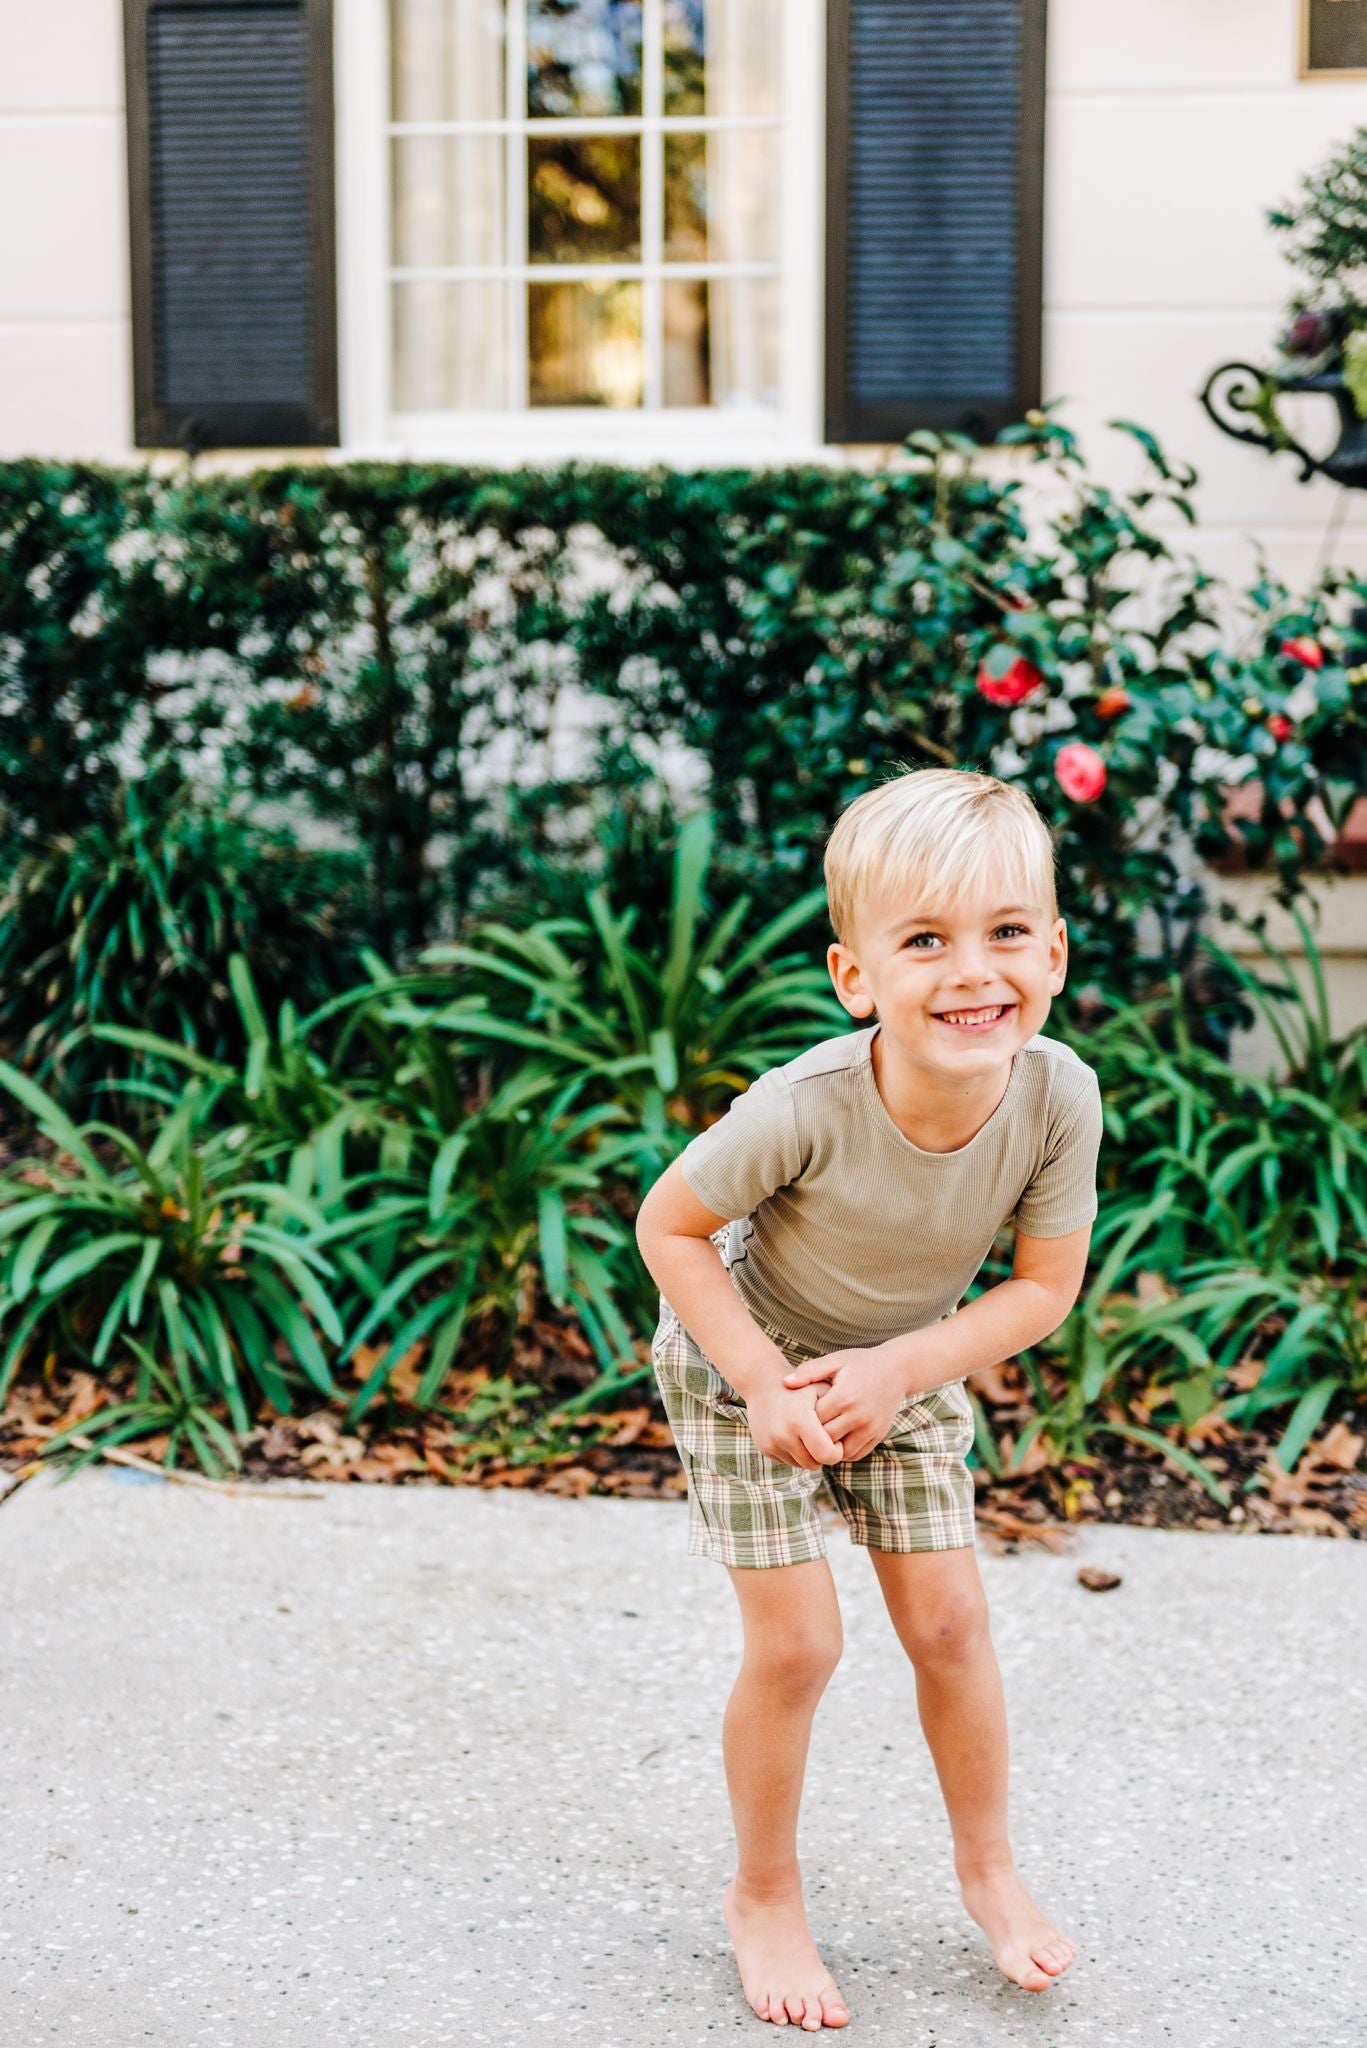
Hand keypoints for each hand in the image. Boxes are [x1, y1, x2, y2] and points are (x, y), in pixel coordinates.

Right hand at [744, 1380, 843, 1470]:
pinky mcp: (764, 1448)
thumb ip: (837, 1413)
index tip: (837, 1440)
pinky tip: (794, 1434)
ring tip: (810, 1435)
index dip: (837, 1451)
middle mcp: (783, 1434)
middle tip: (825, 1440)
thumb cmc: (801, 1388)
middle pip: (814, 1464)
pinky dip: (794, 1453)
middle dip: (823, 1455)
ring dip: (809, 1455)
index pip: (827, 1455)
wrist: (763, 1384)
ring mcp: (771, 1443)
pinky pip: (787, 1461)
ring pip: (801, 1464)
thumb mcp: (821, 1391)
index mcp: (800, 1420)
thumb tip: (847, 1438)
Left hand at [781, 1345, 909, 1462]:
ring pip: (839, 1452)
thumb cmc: (861, 1363)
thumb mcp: (835, 1361)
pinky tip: (834, 1440)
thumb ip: (809, 1372)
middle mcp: (858, 1416)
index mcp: (844, 1396)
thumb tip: (785, 1383)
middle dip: (812, 1435)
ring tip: (818, 1436)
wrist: (898, 1369)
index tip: (798, 1412)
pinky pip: (855, 1454)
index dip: (803, 1418)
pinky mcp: (878, 1436)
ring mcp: (870, 1428)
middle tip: (804, 1428)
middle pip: (825, 1438)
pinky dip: (842, 1452)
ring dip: (827, 1448)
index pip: (813, 1420)